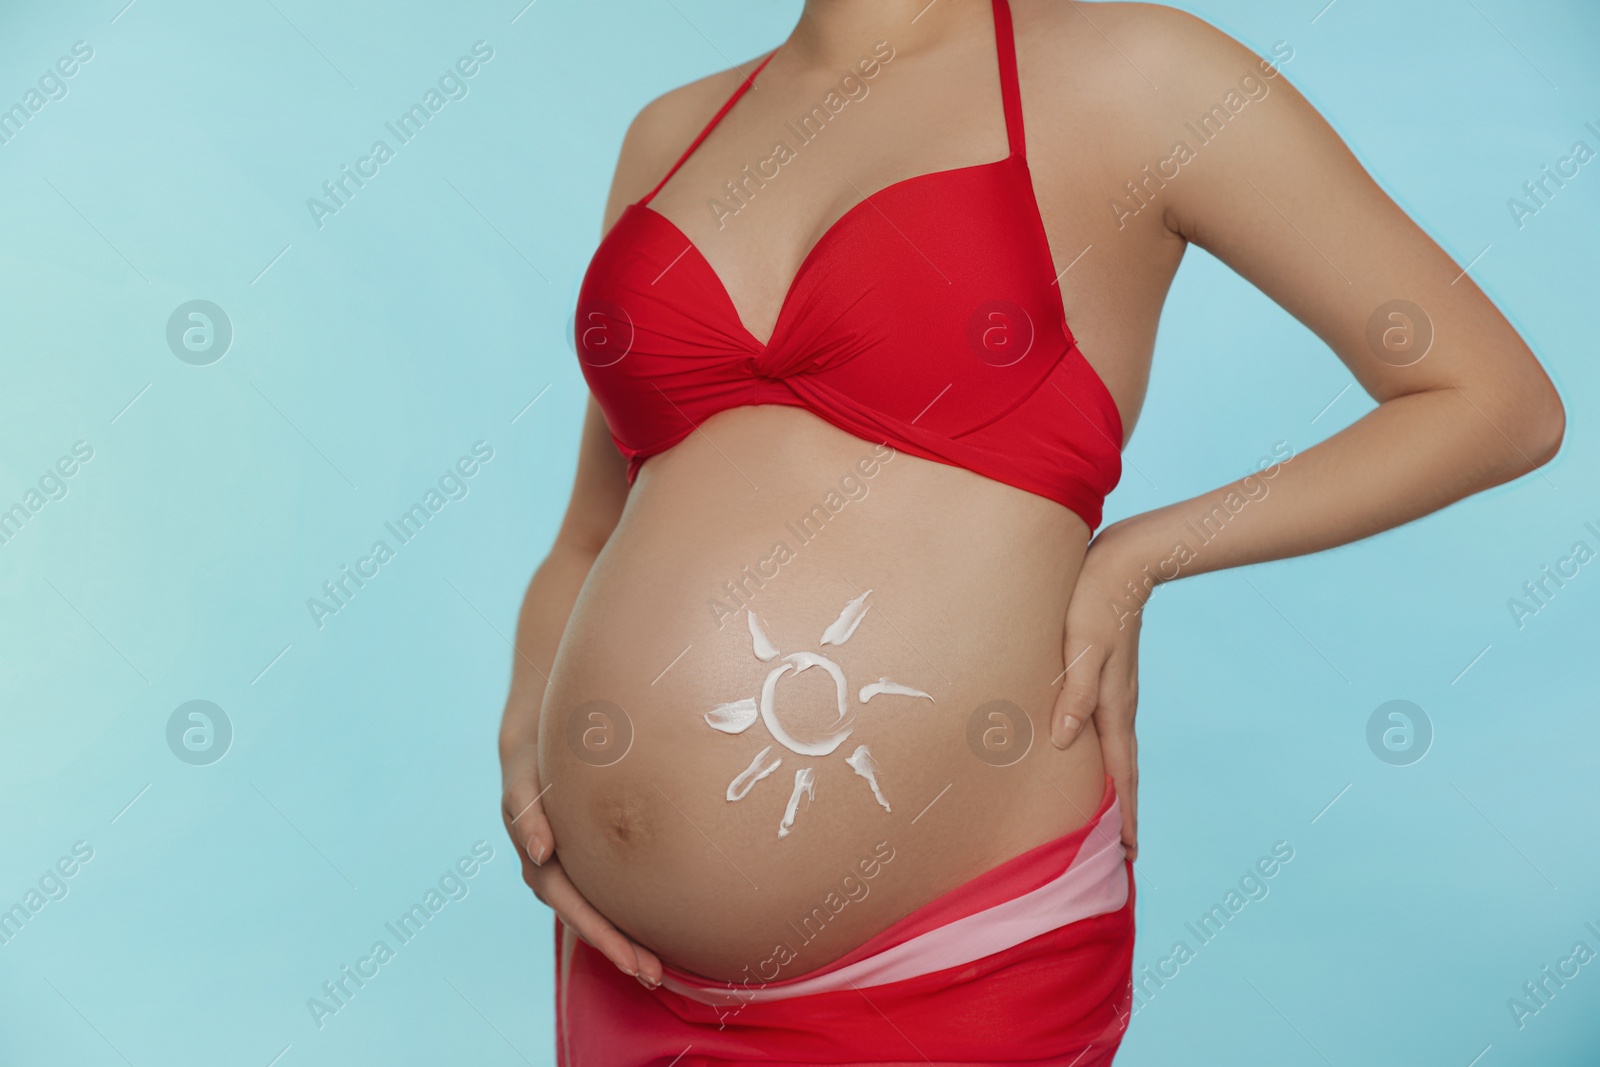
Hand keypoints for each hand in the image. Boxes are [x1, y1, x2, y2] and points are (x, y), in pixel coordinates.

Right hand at [499, 706, 662, 986]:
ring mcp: (566, 872)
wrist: (535, 743)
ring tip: (656, 968)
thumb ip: (527, 813)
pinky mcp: (581, 863)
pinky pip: (603, 897)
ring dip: (622, 942)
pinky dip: (622, 918)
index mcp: (539, 864)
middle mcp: (552, 876)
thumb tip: (540, 853)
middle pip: (588, 922)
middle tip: (654, 976)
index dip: (604, 937)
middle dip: (619, 951)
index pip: (575, 910)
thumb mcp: (523, 782)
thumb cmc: (533, 762)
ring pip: (596, 915)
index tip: (632, 963)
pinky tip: (649, 933)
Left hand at [1049, 525, 1146, 860]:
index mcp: (1114, 706)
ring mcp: (1118, 693)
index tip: (1131, 854)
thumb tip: (1064, 741)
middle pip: (1126, 773)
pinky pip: (1111, 732)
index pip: (1123, 775)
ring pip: (1118, 753)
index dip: (1126, 816)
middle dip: (1127, 815)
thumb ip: (1073, 693)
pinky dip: (1111, 759)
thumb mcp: (1081, 647)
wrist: (1122, 563)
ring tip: (1115, 820)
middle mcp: (1120, 706)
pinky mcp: (1111, 679)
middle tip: (1128, 856)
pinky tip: (1098, 761)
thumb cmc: (1093, 602)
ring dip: (1120, 790)